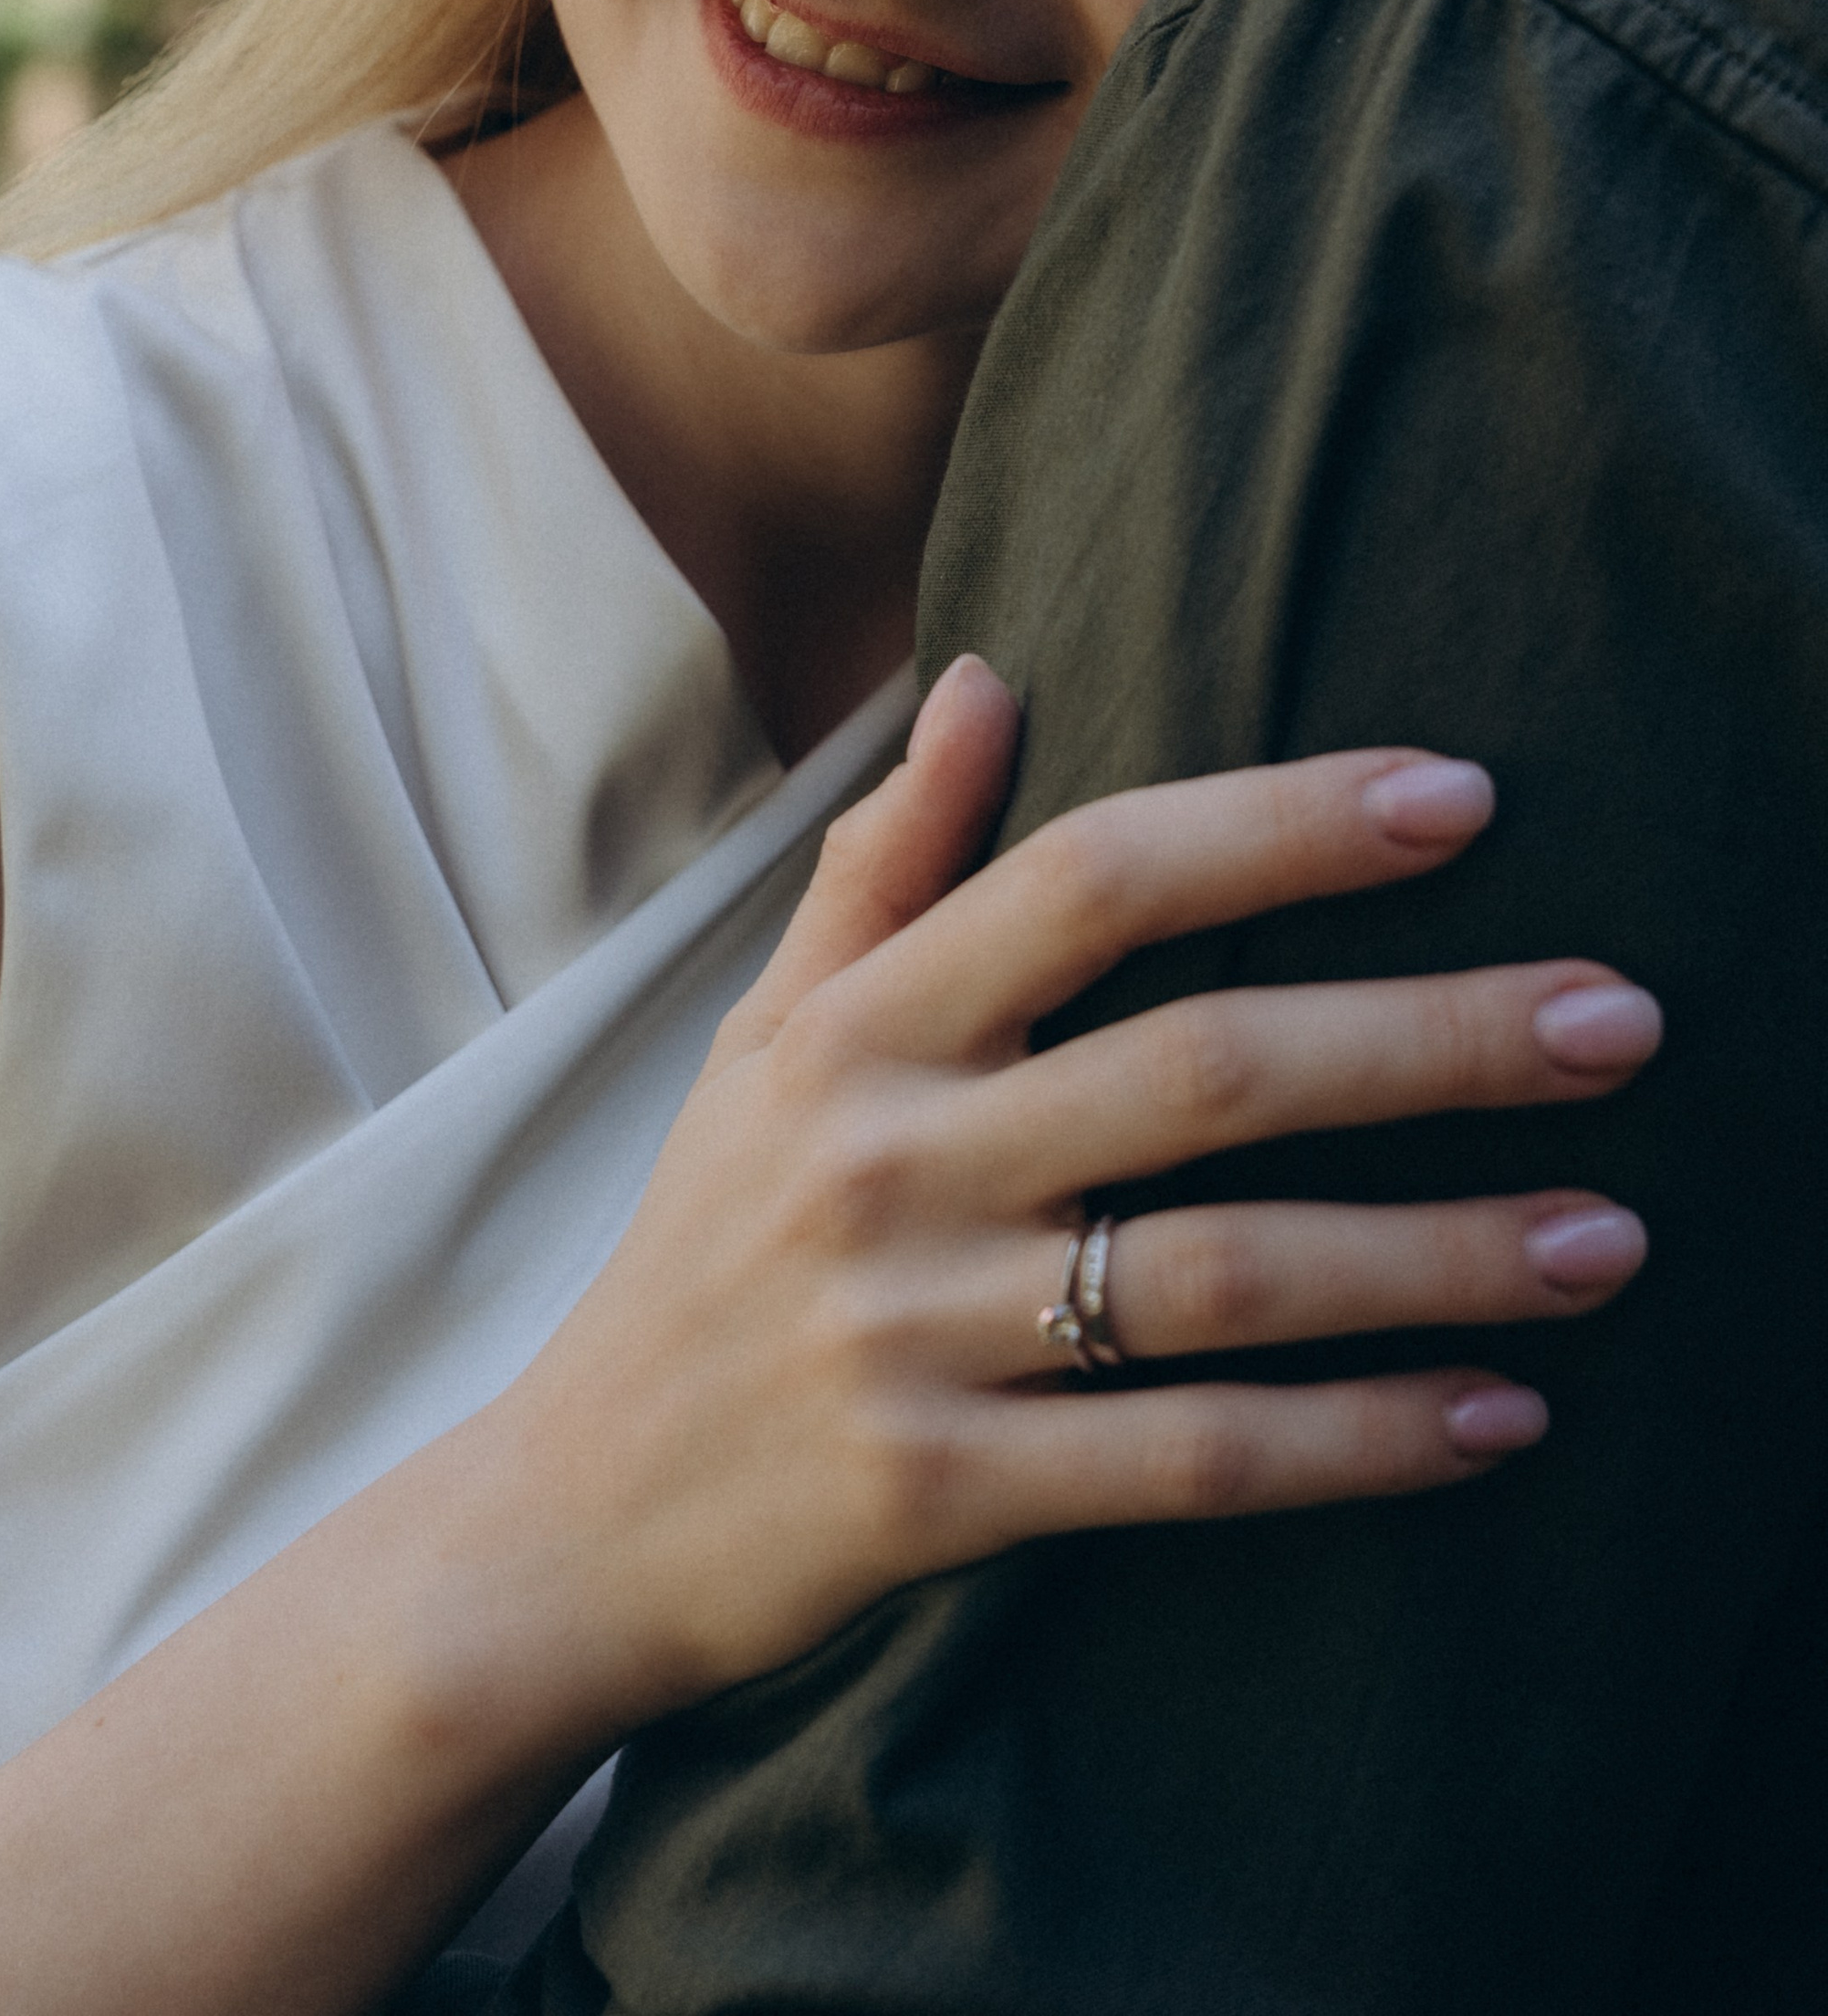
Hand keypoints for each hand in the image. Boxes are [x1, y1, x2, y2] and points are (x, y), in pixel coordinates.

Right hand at [493, 657, 1658, 1720]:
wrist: (571, 1519)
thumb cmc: (703, 1246)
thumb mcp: (763, 1035)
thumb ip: (883, 859)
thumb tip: (981, 673)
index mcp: (859, 1026)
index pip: (1093, 880)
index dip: (1281, 827)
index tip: (1461, 798)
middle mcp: (890, 1158)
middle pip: (1203, 1069)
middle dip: (1429, 1038)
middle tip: (1622, 1020)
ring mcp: (918, 1331)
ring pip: (1225, 1274)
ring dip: (1440, 1253)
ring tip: (1613, 1236)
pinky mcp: (947, 1496)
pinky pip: (1192, 1460)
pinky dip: (1358, 1440)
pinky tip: (1498, 1418)